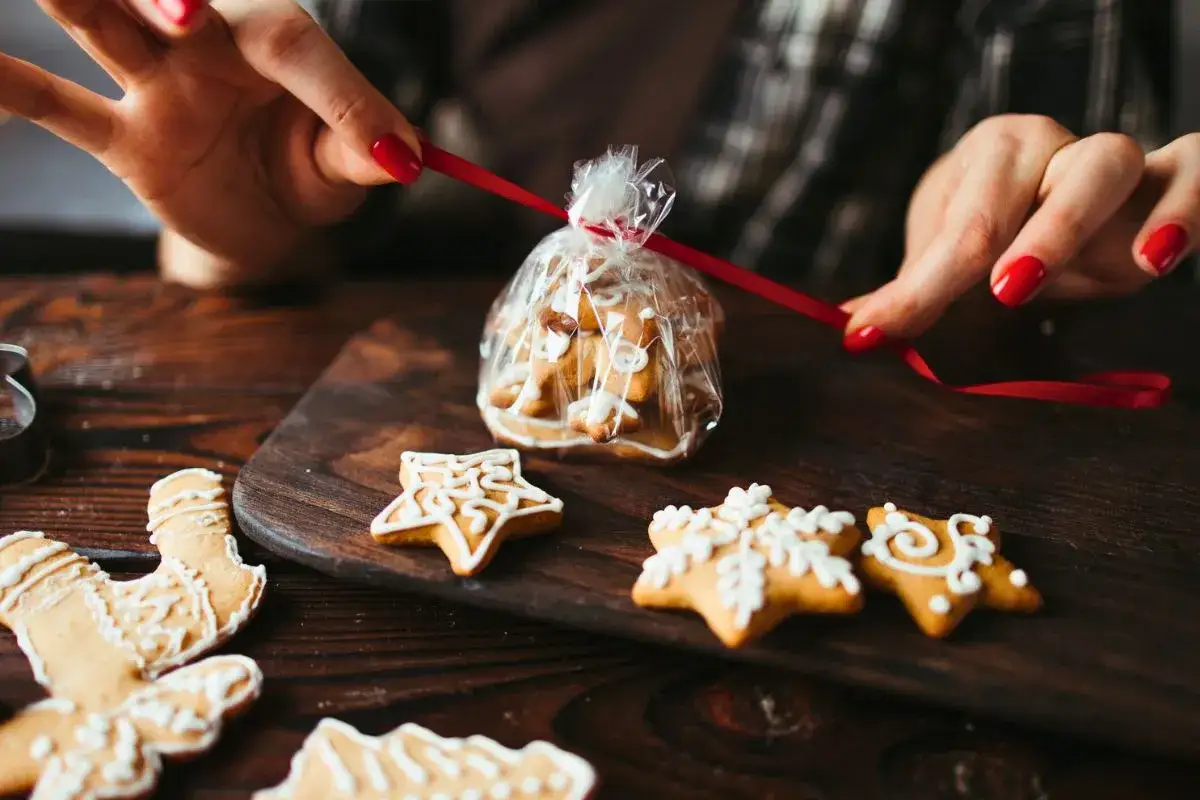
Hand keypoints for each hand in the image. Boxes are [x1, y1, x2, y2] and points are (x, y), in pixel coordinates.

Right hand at [0, 0, 423, 287]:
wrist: (267, 217)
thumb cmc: (309, 168)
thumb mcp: (345, 165)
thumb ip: (363, 152)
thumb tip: (402, 158)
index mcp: (276, 45)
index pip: (297, 47)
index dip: (340, 93)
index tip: (387, 153)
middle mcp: (207, 47)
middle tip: (185, 15)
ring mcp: (156, 86)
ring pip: (100, 24)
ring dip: (79, 1)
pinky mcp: (123, 140)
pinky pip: (59, 109)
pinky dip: (13, 89)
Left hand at [842, 114, 1197, 351]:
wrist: (1055, 194)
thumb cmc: (998, 226)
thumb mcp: (950, 253)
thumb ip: (913, 291)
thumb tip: (853, 329)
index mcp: (989, 156)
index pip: (957, 227)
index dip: (917, 290)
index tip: (870, 334)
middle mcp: (1047, 146)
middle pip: (1014, 187)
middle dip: (1000, 245)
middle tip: (997, 294)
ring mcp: (1108, 161)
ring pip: (1105, 164)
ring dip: (1073, 224)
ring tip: (1042, 282)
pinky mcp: (1166, 181)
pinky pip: (1191, 173)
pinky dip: (1182, 210)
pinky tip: (1156, 260)